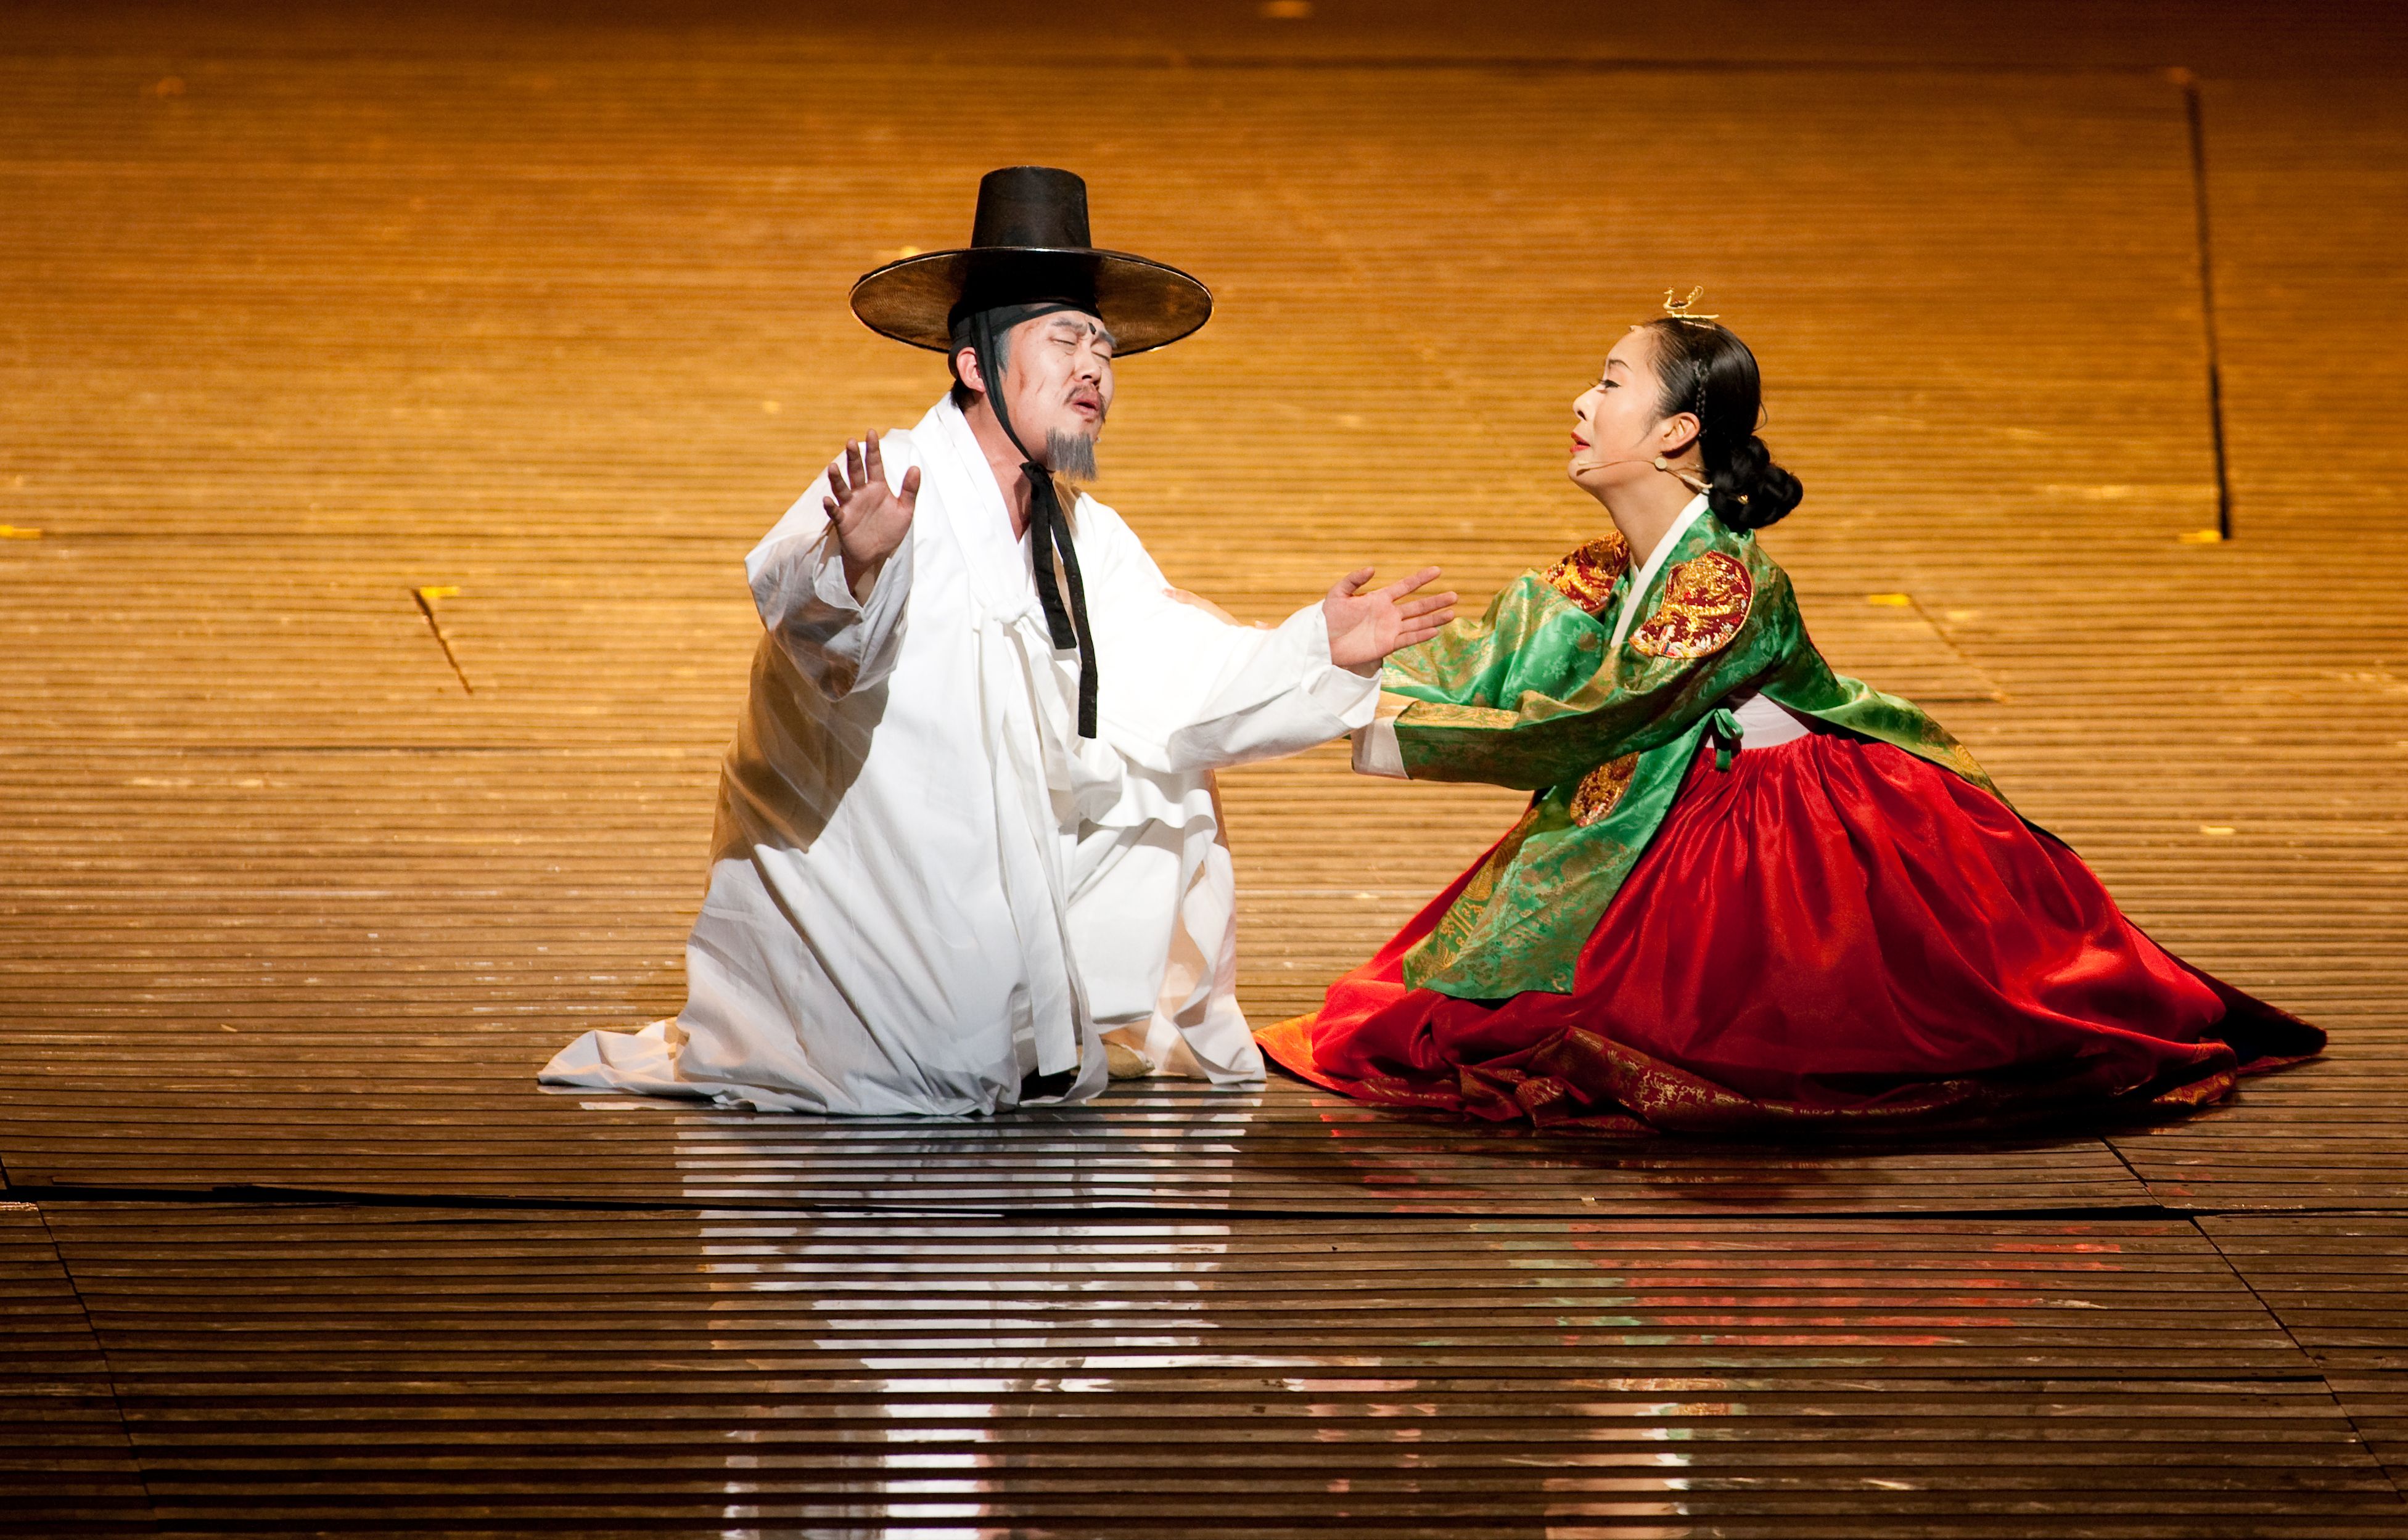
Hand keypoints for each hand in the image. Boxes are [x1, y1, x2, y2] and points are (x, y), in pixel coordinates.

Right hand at [823, 431, 920, 592]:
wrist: (878, 554)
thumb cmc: (890, 530)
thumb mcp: (905, 510)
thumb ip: (910, 490)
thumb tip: (916, 467)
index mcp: (877, 487)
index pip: (874, 464)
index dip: (873, 449)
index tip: (872, 432)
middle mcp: (861, 493)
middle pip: (856, 472)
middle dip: (853, 458)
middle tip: (851, 442)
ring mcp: (850, 506)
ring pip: (842, 489)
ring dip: (837, 478)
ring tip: (833, 467)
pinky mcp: (843, 521)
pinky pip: (835, 512)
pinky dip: (830, 506)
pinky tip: (826, 499)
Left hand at [1323, 565, 1455, 673]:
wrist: (1323, 642)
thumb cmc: (1328, 617)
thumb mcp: (1338, 594)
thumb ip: (1353, 580)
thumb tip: (1372, 569)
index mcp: (1379, 598)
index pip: (1405, 586)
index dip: (1421, 579)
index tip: (1437, 570)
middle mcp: (1389, 613)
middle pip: (1417, 606)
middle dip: (1435, 601)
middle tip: (1454, 596)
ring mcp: (1390, 630)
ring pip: (1418, 623)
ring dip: (1434, 619)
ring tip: (1452, 613)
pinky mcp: (1387, 646)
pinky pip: (1407, 639)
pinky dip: (1421, 636)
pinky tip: (1435, 630)